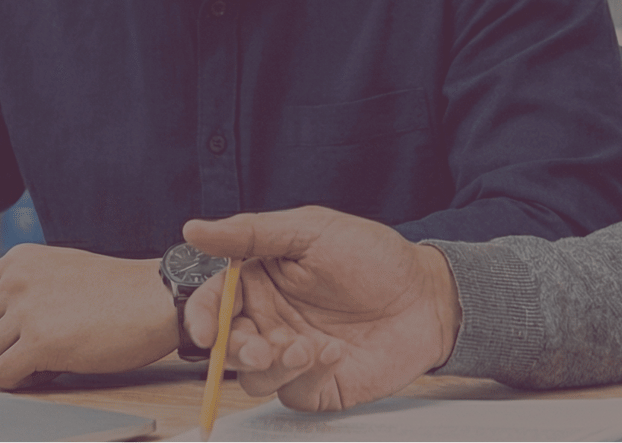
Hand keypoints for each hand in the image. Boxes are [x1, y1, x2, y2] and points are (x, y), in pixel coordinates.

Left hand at [0, 243, 175, 389]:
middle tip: (26, 354)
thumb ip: (26, 286)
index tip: (6, 338)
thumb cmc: (120, 291)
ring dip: (6, 368)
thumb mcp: (62, 269)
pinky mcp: (40, 342)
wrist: (158, 299)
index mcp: (19, 260)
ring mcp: (27, 310)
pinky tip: (49, 371)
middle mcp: (16, 281)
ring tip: (39, 363)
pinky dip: (21, 382)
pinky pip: (1, 376)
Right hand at [181, 206, 461, 411]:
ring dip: (273, 366)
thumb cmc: (373, 257)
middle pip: (226, 347)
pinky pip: (292, 393)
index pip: (212, 303)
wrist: (427, 295)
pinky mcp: (317, 385)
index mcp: (259, 281)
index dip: (199, 319)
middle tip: (261, 347)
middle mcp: (269, 321)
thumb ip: (252, 233)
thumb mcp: (311, 230)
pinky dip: (307, 377)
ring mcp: (291, 356)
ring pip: (253, 378)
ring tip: (308, 347)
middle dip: (236, 350)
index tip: (204, 332)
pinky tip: (334, 353)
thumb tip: (194, 229)